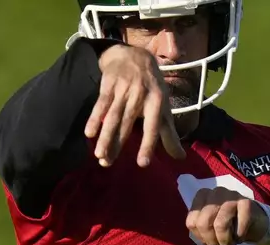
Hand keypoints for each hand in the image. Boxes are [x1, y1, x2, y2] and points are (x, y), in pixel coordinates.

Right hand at [84, 45, 186, 167]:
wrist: (135, 56)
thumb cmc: (152, 88)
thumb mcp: (163, 108)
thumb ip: (170, 135)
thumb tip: (180, 158)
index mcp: (157, 102)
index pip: (153, 127)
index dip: (148, 144)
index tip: (142, 163)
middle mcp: (141, 95)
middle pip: (127, 124)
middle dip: (117, 144)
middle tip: (108, 164)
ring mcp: (123, 88)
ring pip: (112, 116)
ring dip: (105, 136)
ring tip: (99, 155)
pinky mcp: (109, 84)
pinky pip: (101, 103)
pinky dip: (94, 118)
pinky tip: (89, 133)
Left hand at [186, 187, 269, 244]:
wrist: (254, 221)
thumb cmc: (229, 224)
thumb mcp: (210, 228)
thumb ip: (203, 233)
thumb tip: (207, 243)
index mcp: (202, 196)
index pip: (192, 222)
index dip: (200, 237)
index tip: (209, 241)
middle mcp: (215, 192)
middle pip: (203, 223)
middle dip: (212, 241)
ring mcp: (231, 195)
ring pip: (219, 225)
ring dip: (225, 240)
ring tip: (230, 243)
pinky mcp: (246, 202)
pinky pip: (238, 227)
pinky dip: (239, 237)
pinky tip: (240, 237)